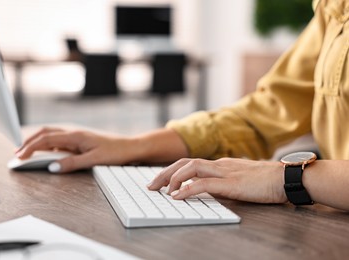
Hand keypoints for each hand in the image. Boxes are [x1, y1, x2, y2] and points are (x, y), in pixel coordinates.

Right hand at [15, 127, 135, 172]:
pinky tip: (45, 152)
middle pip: (45, 133)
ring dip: (37, 142)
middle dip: (29, 142)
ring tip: (25, 151)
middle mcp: (74, 133)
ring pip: (51, 135)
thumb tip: (52, 168)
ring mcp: (77, 135)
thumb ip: (72, 163)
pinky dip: (48, 144)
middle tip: (16, 154)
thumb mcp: (94, 160)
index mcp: (75, 135)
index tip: (19, 157)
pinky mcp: (80, 140)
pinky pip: (59, 139)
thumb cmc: (116, 152)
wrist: (131, 147)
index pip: (46, 139)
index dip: (30, 147)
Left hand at [147, 157, 287, 203]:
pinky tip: (178, 196)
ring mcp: (224, 172)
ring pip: (190, 168)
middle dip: (164, 173)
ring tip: (161, 190)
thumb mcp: (240, 180)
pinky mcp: (231, 183)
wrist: (286, 178)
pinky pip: (204, 184)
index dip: (172, 170)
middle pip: (184, 163)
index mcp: (220, 164)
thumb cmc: (266, 181)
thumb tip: (208, 190)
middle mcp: (219, 164)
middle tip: (151, 185)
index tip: (160, 181)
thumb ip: (223, 182)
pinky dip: (187, 189)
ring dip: (172, 178)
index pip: (190, 163)